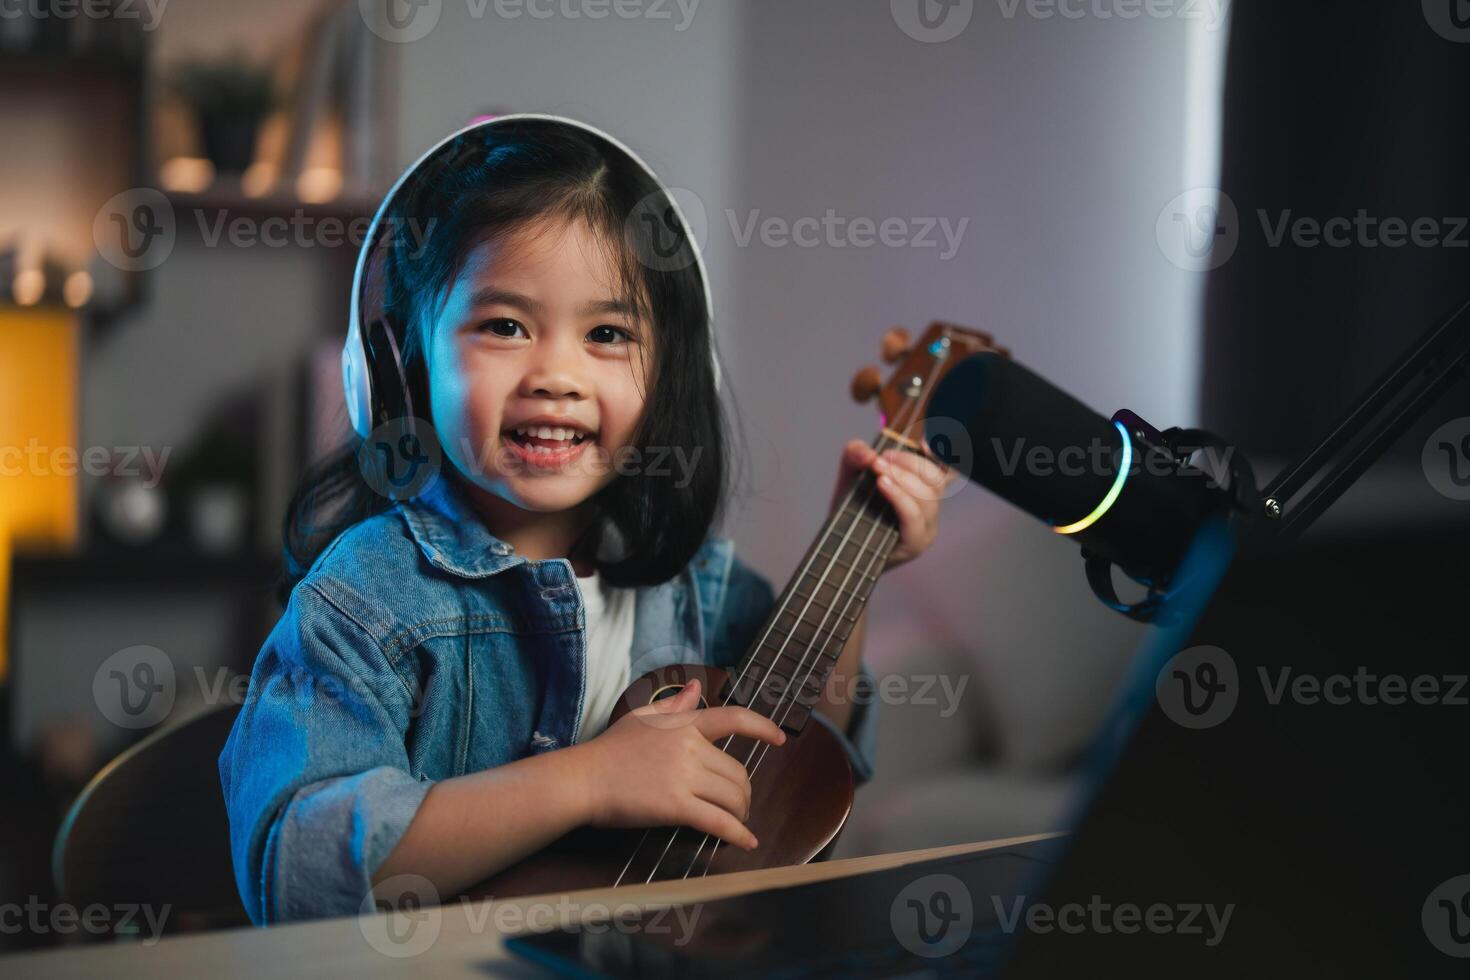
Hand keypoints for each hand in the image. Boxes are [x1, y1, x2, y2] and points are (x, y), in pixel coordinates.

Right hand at [568, 679, 785, 850]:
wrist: (584, 779)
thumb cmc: (610, 749)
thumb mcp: (642, 716)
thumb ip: (674, 703)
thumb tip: (697, 688)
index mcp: (684, 723)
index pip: (733, 719)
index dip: (762, 728)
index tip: (780, 738)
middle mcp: (689, 747)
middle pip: (737, 771)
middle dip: (744, 791)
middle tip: (740, 803)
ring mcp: (683, 776)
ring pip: (732, 796)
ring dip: (741, 812)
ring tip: (738, 820)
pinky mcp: (676, 806)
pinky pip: (718, 821)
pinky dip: (737, 834)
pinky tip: (746, 842)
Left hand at [830, 439, 952, 571]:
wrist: (838, 548)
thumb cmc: (850, 511)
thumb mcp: (850, 476)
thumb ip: (855, 455)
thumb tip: (868, 452)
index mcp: (923, 490)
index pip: (945, 469)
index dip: (943, 454)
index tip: (924, 443)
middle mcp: (930, 510)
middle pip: (936, 479)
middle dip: (908, 463)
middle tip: (879, 460)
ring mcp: (926, 529)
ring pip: (927, 497)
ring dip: (902, 478)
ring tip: (877, 471)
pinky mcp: (915, 544)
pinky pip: (914, 517)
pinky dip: (900, 497)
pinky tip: (883, 485)